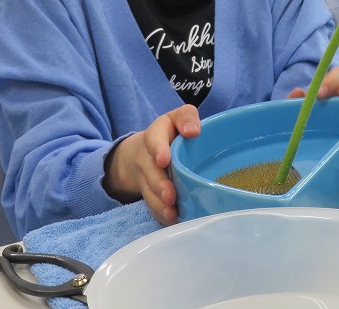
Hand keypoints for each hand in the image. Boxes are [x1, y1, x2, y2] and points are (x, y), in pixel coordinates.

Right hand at [103, 104, 200, 226]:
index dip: (158, 150)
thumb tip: (194, 131)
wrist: (143, 151)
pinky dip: (160, 215)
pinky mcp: (149, 194)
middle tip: (170, 195)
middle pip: (150, 171)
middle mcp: (147, 158)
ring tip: (172, 213)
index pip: (154, 140)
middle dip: (159, 184)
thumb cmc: (171, 133)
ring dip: (159, 204)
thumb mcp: (178, 118)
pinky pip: (151, 206)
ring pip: (149, 192)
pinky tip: (173, 221)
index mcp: (155, 135)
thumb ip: (186, 117)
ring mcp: (146, 178)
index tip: (164, 160)